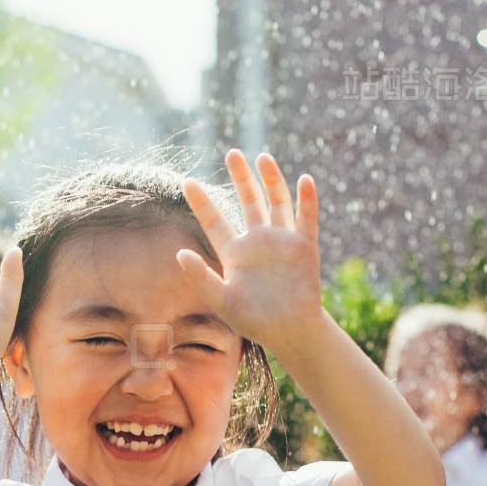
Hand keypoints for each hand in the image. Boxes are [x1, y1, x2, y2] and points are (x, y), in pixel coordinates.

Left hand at [177, 151, 325, 363]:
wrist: (289, 332)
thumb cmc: (253, 320)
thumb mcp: (221, 300)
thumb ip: (200, 277)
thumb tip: (179, 253)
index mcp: (235, 252)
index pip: (215, 220)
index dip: (202, 202)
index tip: (188, 182)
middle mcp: (258, 241)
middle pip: (248, 201)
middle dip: (241, 177)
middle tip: (231, 153)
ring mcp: (282, 241)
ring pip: (277, 202)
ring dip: (271, 180)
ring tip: (262, 157)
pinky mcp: (304, 246)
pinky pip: (306, 218)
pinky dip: (306, 199)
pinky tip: (304, 180)